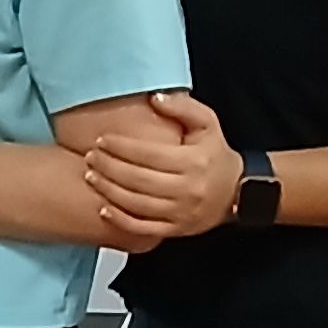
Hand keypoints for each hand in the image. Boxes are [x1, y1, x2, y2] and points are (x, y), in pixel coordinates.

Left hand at [77, 91, 238, 243]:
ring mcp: (181, 213)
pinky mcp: (176, 229)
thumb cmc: (215, 154)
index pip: (149, 154)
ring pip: (137, 204)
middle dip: (109, 168)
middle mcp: (188, 189)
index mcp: (194, 162)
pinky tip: (103, 208)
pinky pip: (143, 228)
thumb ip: (182, 107)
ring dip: (108, 191)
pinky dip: (120, 220)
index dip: (122, 147)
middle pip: (138, 179)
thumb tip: (154, 98)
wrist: (237, 193)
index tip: (102, 140)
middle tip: (90, 157)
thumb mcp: (207, 124)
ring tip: (90, 177)